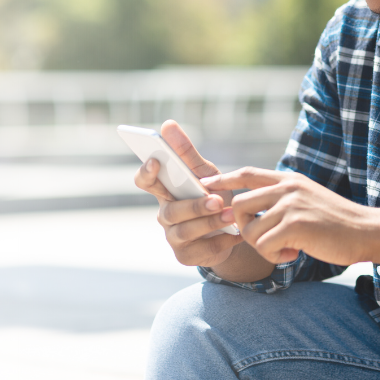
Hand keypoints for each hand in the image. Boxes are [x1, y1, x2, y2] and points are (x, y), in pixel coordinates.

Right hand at [134, 120, 242, 267]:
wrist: (230, 229)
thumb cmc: (212, 195)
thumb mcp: (204, 172)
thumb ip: (186, 152)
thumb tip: (167, 124)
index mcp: (165, 190)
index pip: (145, 180)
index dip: (146, 172)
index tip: (156, 161)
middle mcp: (164, 214)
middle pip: (170, 210)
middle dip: (194, 206)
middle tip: (217, 200)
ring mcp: (173, 237)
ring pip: (185, 231)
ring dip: (210, 222)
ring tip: (231, 215)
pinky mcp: (185, 255)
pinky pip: (201, 249)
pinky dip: (220, 240)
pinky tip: (235, 233)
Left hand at [201, 168, 374, 265]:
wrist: (367, 231)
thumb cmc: (336, 221)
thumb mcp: (307, 198)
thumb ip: (282, 197)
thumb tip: (250, 207)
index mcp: (288, 179)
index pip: (247, 173)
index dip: (224, 179)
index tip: (205, 183)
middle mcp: (287, 187)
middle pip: (239, 203)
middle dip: (242, 228)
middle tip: (263, 239)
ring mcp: (291, 204)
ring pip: (249, 229)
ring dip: (262, 246)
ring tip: (285, 248)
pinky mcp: (295, 225)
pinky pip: (263, 244)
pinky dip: (274, 256)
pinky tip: (293, 254)